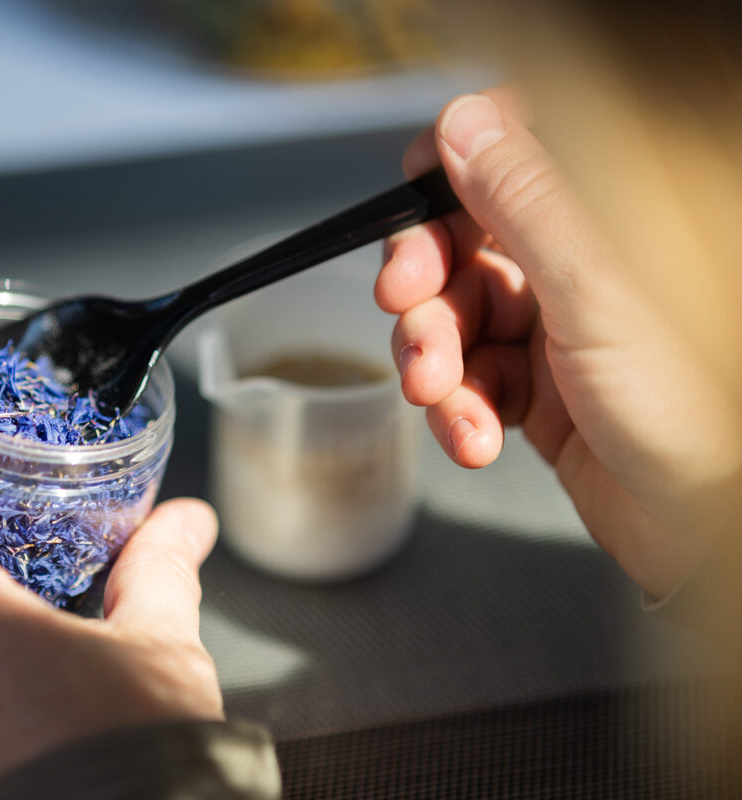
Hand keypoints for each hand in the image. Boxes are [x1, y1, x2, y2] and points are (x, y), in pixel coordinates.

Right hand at [377, 88, 741, 597]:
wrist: (710, 527)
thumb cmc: (689, 409)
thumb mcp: (594, 292)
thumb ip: (524, 203)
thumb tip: (464, 122)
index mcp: (609, 220)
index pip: (513, 158)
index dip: (453, 173)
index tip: (414, 205)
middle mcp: (581, 267)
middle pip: (465, 243)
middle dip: (424, 284)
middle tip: (404, 308)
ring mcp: (558, 330)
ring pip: (457, 319)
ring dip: (434, 359)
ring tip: (440, 395)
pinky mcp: (539, 391)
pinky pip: (471, 382)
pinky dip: (458, 411)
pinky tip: (474, 438)